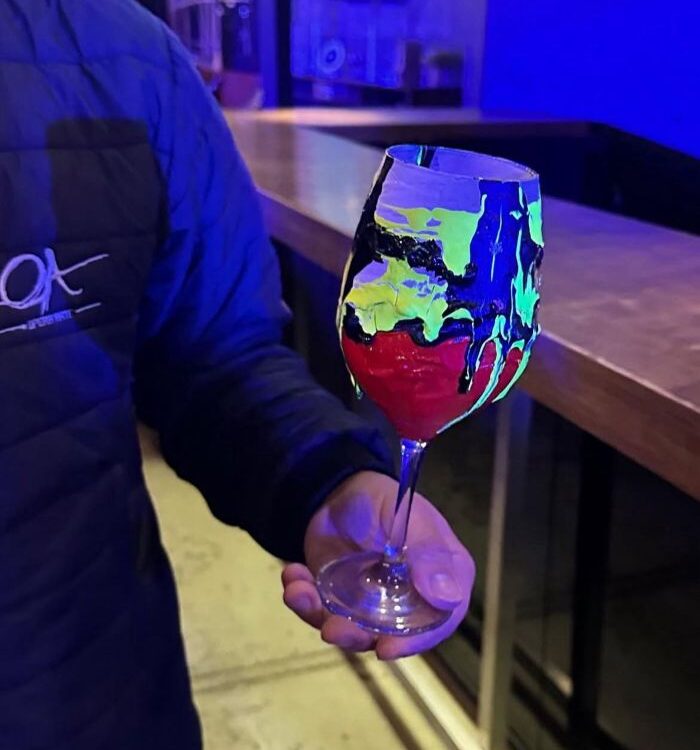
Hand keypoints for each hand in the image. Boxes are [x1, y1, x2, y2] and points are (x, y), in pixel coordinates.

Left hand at [282, 471, 474, 659]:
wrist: (342, 490)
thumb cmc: (387, 501)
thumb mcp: (411, 519)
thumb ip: (430, 556)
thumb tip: (448, 599)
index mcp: (437, 580)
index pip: (437, 622)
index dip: (415, 641)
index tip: (386, 648)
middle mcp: (406, 600)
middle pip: (389, 636)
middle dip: (355, 636)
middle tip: (331, 628)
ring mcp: (369, 604)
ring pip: (349, 629)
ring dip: (321, 617)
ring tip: (299, 594)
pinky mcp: (337, 600)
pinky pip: (318, 609)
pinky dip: (302, 597)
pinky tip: (293, 574)